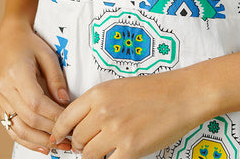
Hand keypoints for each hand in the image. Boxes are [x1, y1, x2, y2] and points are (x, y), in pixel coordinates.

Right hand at [0, 19, 71, 154]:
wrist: (9, 41)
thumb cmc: (30, 45)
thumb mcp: (48, 55)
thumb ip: (57, 79)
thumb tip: (66, 102)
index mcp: (16, 73)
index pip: (36, 103)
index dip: (54, 115)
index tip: (71, 121)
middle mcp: (4, 89)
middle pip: (29, 118)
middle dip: (51, 130)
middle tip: (71, 137)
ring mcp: (0, 100)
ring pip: (19, 128)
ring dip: (41, 141)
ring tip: (61, 146)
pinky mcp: (0, 106)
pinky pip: (12, 128)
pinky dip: (28, 140)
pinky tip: (43, 146)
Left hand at [50, 68, 200, 158]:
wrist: (182, 95)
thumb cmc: (154, 90)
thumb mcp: (119, 87)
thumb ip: (97, 103)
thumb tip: (80, 125)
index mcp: (98, 93)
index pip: (66, 117)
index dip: (59, 131)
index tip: (57, 139)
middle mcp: (103, 111)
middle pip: (76, 138)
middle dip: (80, 145)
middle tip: (88, 145)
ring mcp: (116, 131)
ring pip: (88, 155)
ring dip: (93, 156)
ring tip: (104, 150)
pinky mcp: (130, 149)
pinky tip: (119, 154)